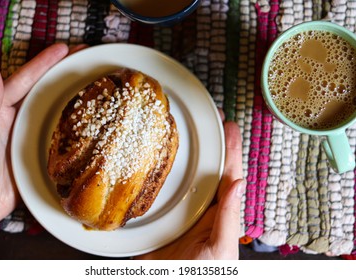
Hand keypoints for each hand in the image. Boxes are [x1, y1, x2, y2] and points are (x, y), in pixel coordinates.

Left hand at [0, 43, 73, 239]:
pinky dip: (72, 125)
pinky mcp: (38, 154)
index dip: (44, 64)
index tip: (64, 50)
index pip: (25, 82)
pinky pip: (59, 136)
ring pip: (54, 110)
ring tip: (91, 82)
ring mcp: (29, 137)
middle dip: (62, 72)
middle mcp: (16, 120)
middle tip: (84, 58)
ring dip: (70, 95)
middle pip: (43, 91)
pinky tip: (87, 120)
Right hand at [135, 120, 244, 259]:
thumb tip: (238, 183)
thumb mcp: (220, 249)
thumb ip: (228, 219)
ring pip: (180, 175)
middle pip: (204, 168)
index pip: (228, 174)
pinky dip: (154, 173)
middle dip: (206, 142)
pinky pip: (156, 191)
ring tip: (180, 127)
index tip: (230, 126)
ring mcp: (177, 210)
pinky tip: (150, 157)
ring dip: (181, 152)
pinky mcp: (157, 216)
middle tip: (206, 117)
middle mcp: (199, 206)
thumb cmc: (205, 274)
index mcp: (219, 212)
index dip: (231, 149)